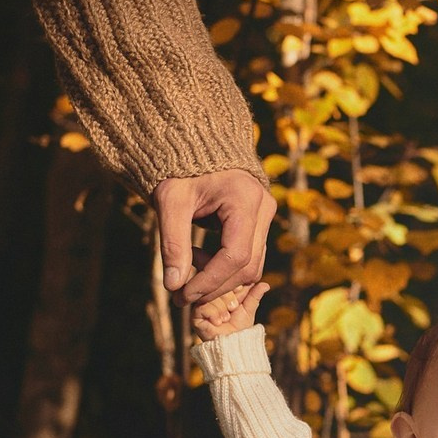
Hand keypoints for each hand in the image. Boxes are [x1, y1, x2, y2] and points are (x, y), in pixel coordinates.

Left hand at [154, 170, 276, 305]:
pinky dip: (226, 268)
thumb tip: (174, 286)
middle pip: (248, 266)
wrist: (196, 142)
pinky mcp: (261, 221)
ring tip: (189, 275)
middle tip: (183, 296)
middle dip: (216, 287)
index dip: (211, 281)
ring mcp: (266, 215)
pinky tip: (201, 262)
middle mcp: (264, 208)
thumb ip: (173, 243)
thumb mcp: (170, 202)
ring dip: (221, 280)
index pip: (235, 256)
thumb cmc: (180, 167)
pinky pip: (250, 256)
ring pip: (252, 266)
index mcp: (244, 200)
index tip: (184, 294)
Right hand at [192, 282, 269, 340]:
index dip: (234, 287)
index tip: (239, 294)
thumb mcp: (249, 310)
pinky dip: (214, 314)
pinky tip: (218, 321)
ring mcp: (201, 305)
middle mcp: (209, 297)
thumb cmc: (240, 330)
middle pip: (217, 285)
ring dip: (222, 309)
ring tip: (225, 318)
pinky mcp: (195, 315)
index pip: (225, 279)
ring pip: (211, 295)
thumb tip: (265, 284)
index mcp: (221, 292)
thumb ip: (254, 296)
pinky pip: (202, 306)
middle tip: (232, 310)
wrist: (233, 346)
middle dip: (229, 299)